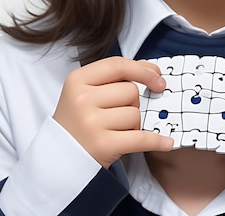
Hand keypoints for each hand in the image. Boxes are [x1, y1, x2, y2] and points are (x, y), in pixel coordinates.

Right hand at [53, 56, 173, 168]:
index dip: (142, 69)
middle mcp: (81, 99)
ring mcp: (91, 123)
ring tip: (115, 130)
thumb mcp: (86, 91)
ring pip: (135, 113)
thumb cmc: (77, 120)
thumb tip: (152, 70)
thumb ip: (115, 76)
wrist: (57, 158)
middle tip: (115, 114)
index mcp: (77, 80)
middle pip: (130, 91)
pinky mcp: (103, 146)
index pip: (118, 65)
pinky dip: (156, 141)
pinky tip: (167, 143)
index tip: (158, 77)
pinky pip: (140, 138)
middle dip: (132, 103)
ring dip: (133, 123)